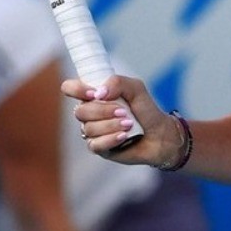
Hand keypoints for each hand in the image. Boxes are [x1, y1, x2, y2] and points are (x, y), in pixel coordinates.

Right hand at [62, 75, 177, 165]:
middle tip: (123, 112)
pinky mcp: (99, 148)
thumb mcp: (136, 88)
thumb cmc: (146, 109)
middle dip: (103, 111)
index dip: (76, 90)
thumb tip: (98, 93)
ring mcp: (93, 131)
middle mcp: (90, 113)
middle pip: (80, 111)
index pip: (70, 88)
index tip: (95, 94)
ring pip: (88, 128)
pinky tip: (124, 136)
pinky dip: (111, 139)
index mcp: (95, 96)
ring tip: (129, 124)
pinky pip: (95, 144)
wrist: (160, 134)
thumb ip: (118, 82)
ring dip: (111, 125)